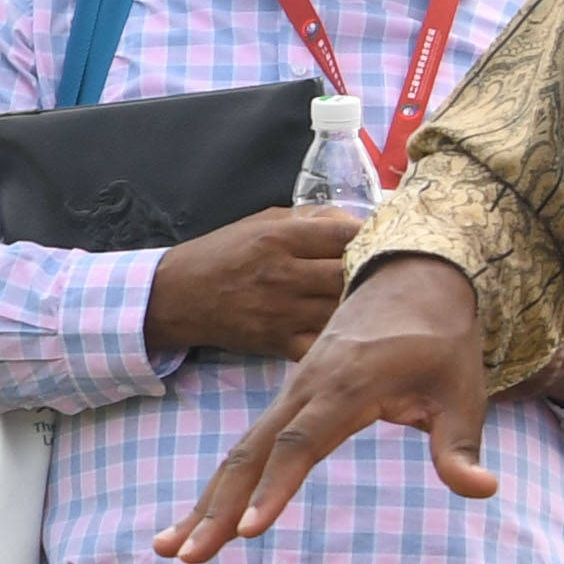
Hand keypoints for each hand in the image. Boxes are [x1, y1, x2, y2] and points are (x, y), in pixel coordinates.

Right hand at [139, 203, 366, 366]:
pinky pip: (324, 343)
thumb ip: (309, 220)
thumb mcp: (262, 222)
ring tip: (373, 298)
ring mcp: (282, 312)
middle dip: (374, 270)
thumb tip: (356, 224)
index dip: (372, 235)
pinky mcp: (278, 342)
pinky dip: (342, 337)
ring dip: (364, 304)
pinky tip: (349, 328)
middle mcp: (283, 274)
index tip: (381, 238)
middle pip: (352, 272)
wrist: (179, 296)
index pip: (345, 233)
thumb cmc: (224, 253)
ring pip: (344, 309)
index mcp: (280, 238)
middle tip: (384, 270)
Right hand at [162, 250, 501, 562]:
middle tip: (187, 556)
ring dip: (203, 501)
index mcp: (345, 385)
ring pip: (240, 451)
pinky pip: (248, 445)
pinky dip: (220, 483)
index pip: (300, 443)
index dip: (273, 488)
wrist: (414, 276)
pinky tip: (198, 518)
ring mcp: (290, 392)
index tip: (247, 531)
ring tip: (170, 548)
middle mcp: (306, 387)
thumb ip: (461, 445)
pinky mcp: (287, 399)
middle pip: (251, 452)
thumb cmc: (441, 340)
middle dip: (215, 507)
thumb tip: (482, 490)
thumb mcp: (462, 389)